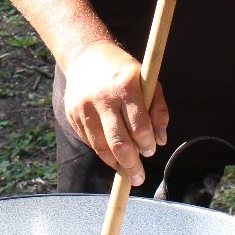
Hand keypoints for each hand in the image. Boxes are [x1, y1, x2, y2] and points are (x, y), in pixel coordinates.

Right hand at [63, 39, 168, 185]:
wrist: (86, 56)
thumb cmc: (124, 73)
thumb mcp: (148, 82)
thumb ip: (158, 110)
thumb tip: (161, 140)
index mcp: (126, 86)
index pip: (139, 126)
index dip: (147, 144)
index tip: (151, 151)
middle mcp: (103, 97)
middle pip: (119, 142)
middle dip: (131, 165)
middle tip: (139, 178)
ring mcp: (84, 107)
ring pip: (101, 147)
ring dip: (115, 163)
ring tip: (125, 170)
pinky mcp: (72, 114)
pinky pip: (89, 142)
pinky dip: (102, 152)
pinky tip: (111, 154)